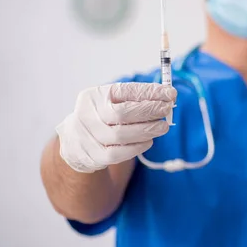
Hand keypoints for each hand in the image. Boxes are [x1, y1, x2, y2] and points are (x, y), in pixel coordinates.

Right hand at [56, 82, 176, 172]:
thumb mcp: (113, 102)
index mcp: (94, 96)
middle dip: (149, 110)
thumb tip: (167, 95)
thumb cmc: (103, 117)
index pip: (124, 91)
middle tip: (167, 109)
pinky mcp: (93, 156)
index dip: (149, 92)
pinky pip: (118, 154)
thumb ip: (137, 98)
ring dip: (147, 130)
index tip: (170, 93)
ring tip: (162, 126)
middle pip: (122, 113)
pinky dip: (138, 147)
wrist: (76, 142)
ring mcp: (87, 136)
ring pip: (121, 135)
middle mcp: (87, 114)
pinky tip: (149, 141)